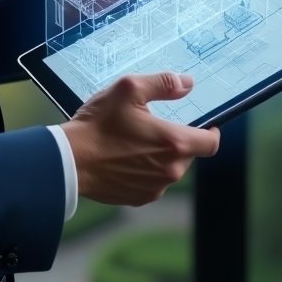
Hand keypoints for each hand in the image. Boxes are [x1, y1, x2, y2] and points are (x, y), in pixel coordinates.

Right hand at [60, 72, 219, 205]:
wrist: (70, 160)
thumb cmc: (98, 124)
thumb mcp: (128, 89)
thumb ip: (163, 84)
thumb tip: (188, 83)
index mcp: (174, 143)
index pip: (211, 142)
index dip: (210, 131)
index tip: (202, 124)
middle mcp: (170, 170)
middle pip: (188, 154)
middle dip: (176, 140)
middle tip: (150, 126)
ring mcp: (155, 187)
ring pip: (169, 168)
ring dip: (159, 156)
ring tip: (132, 142)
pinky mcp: (140, 198)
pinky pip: (152, 182)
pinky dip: (144, 170)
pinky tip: (123, 158)